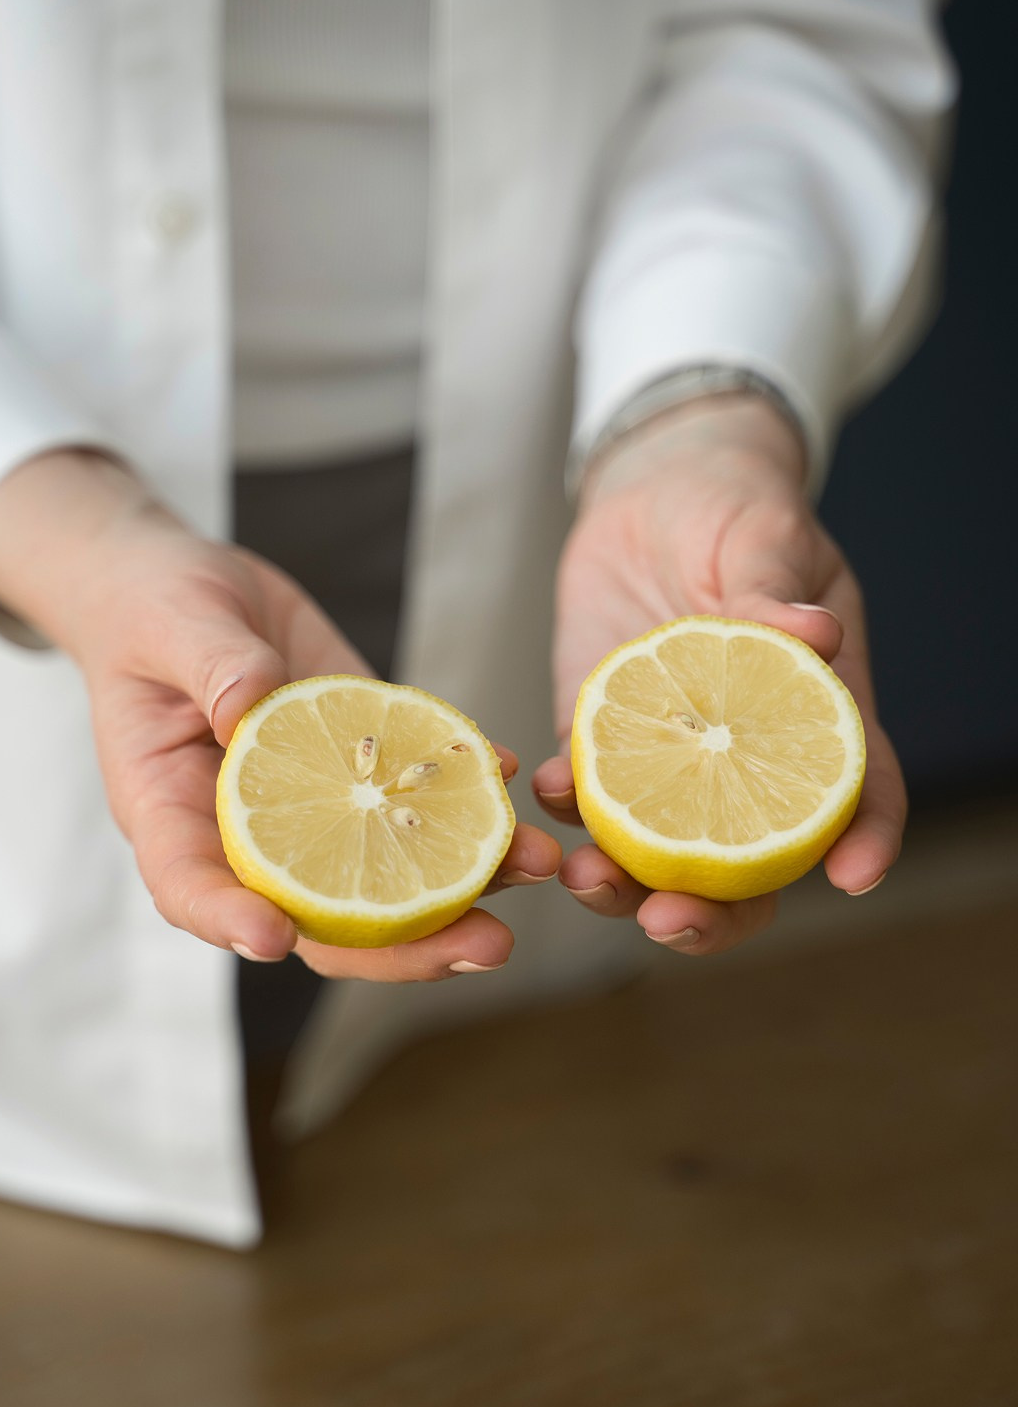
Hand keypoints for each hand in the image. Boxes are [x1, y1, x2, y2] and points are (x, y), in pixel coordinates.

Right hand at [0, 450, 559, 979]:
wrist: (196, 591)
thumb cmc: (153, 608)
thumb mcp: (173, 622)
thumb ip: (213, 664)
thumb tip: (255, 708)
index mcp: (173, 813)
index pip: (191, 889)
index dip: (229, 921)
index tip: (274, 938)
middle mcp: (255, 832)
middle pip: (325, 917)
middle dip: (409, 944)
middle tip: (488, 947)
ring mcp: (322, 806)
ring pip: (393, 872)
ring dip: (473, 879)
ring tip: (543, 866)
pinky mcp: (367, 766)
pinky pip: (420, 797)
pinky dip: (471, 794)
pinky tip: (513, 775)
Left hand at [533, 397, 904, 956]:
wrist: (651, 486)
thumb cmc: (731, 503)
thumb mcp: (763, 535)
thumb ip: (776, 590)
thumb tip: (818, 636)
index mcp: (813, 708)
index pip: (855, 788)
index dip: (863, 839)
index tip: (851, 878)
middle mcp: (741, 751)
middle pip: (744, 859)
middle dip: (712, 913)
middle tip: (667, 919)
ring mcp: (666, 751)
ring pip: (653, 849)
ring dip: (620, 882)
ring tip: (584, 878)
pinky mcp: (596, 729)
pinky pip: (581, 790)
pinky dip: (563, 805)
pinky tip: (544, 792)